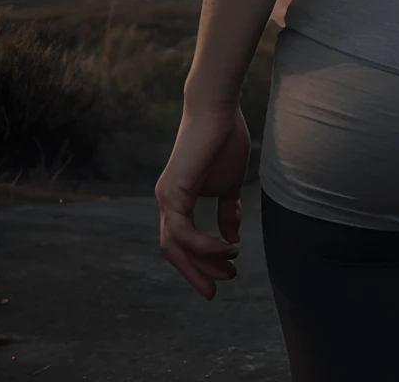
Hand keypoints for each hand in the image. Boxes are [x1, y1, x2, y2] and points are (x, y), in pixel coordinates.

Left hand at [156, 104, 250, 298]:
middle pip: (174, 250)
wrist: (218, 109)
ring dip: (202, 263)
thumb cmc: (224, 140)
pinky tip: (227, 247)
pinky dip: (204, 244)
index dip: (200, 261)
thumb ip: (228, 211)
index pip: (182, 241)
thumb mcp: (229, 185)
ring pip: (175, 246)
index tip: (226, 272)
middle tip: (217, 289)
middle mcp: (167, 201)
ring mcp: (167, 197)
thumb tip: (232, 237)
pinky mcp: (173, 191)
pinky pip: (184, 231)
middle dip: (196, 272)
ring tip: (229, 270)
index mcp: (178, 199)